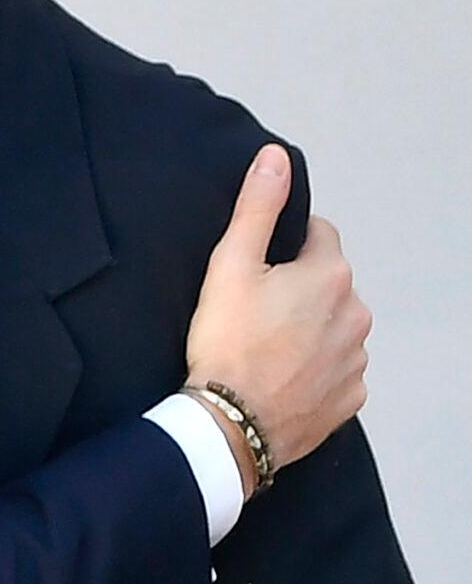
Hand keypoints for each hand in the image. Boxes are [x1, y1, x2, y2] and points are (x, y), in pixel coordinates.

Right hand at [183, 144, 368, 469]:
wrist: (229, 425)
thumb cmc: (227, 346)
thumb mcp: (230, 266)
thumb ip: (257, 207)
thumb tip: (274, 158)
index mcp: (331, 274)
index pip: (317, 236)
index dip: (282, 248)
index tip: (254, 272)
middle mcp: (356, 313)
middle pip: (327, 285)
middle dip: (298, 293)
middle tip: (252, 315)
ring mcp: (357, 359)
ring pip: (334, 329)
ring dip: (308, 332)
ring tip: (263, 351)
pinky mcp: (350, 398)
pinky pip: (337, 373)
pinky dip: (314, 372)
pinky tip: (280, 380)